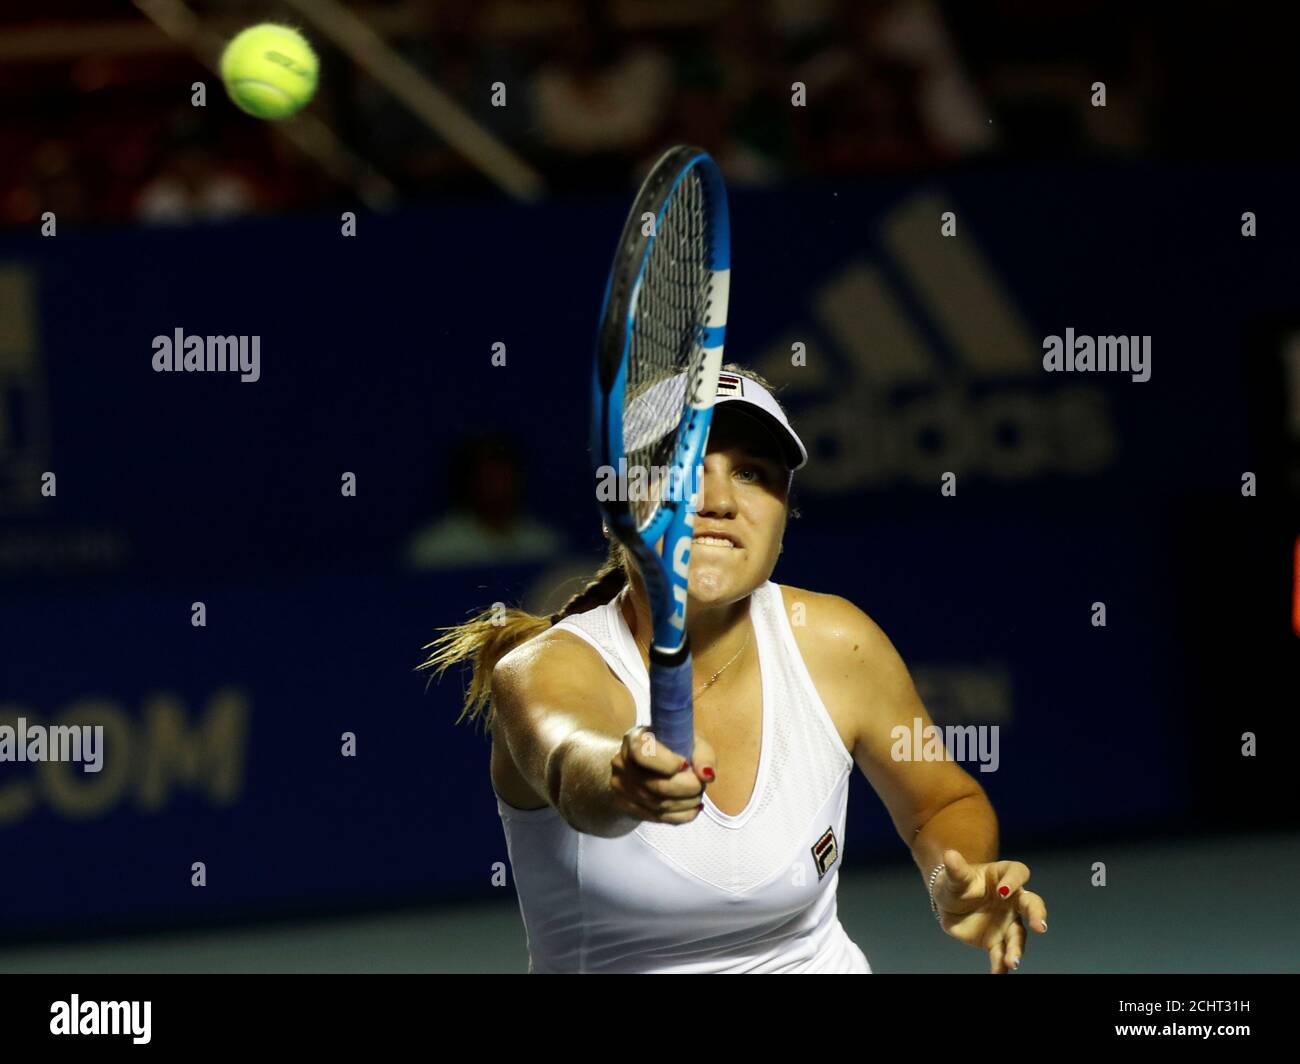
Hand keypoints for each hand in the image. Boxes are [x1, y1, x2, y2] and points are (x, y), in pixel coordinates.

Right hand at [610, 725, 715, 824]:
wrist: (638, 763)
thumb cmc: (668, 747)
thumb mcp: (688, 740)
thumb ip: (702, 754)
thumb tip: (707, 776)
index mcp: (634, 740)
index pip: (645, 754)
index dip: (670, 763)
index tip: (686, 764)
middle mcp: (622, 764)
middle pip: (658, 786)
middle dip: (688, 788)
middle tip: (700, 784)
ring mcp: (622, 788)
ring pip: (660, 806)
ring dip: (688, 802)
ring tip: (697, 794)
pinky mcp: (627, 807)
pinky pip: (659, 818)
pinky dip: (682, 815)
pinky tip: (692, 807)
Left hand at [931, 848, 1048, 973]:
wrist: (947, 904)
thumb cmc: (955, 883)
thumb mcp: (953, 876)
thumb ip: (955, 869)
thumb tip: (949, 854)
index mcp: (1003, 876)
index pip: (1018, 873)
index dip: (1014, 881)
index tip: (1002, 890)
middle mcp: (1012, 900)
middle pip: (1032, 905)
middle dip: (1037, 915)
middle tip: (1039, 927)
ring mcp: (1007, 921)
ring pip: (1018, 935)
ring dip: (1017, 949)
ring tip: (1013, 962)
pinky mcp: (997, 940)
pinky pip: (1001, 953)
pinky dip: (1000, 965)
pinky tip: (997, 973)